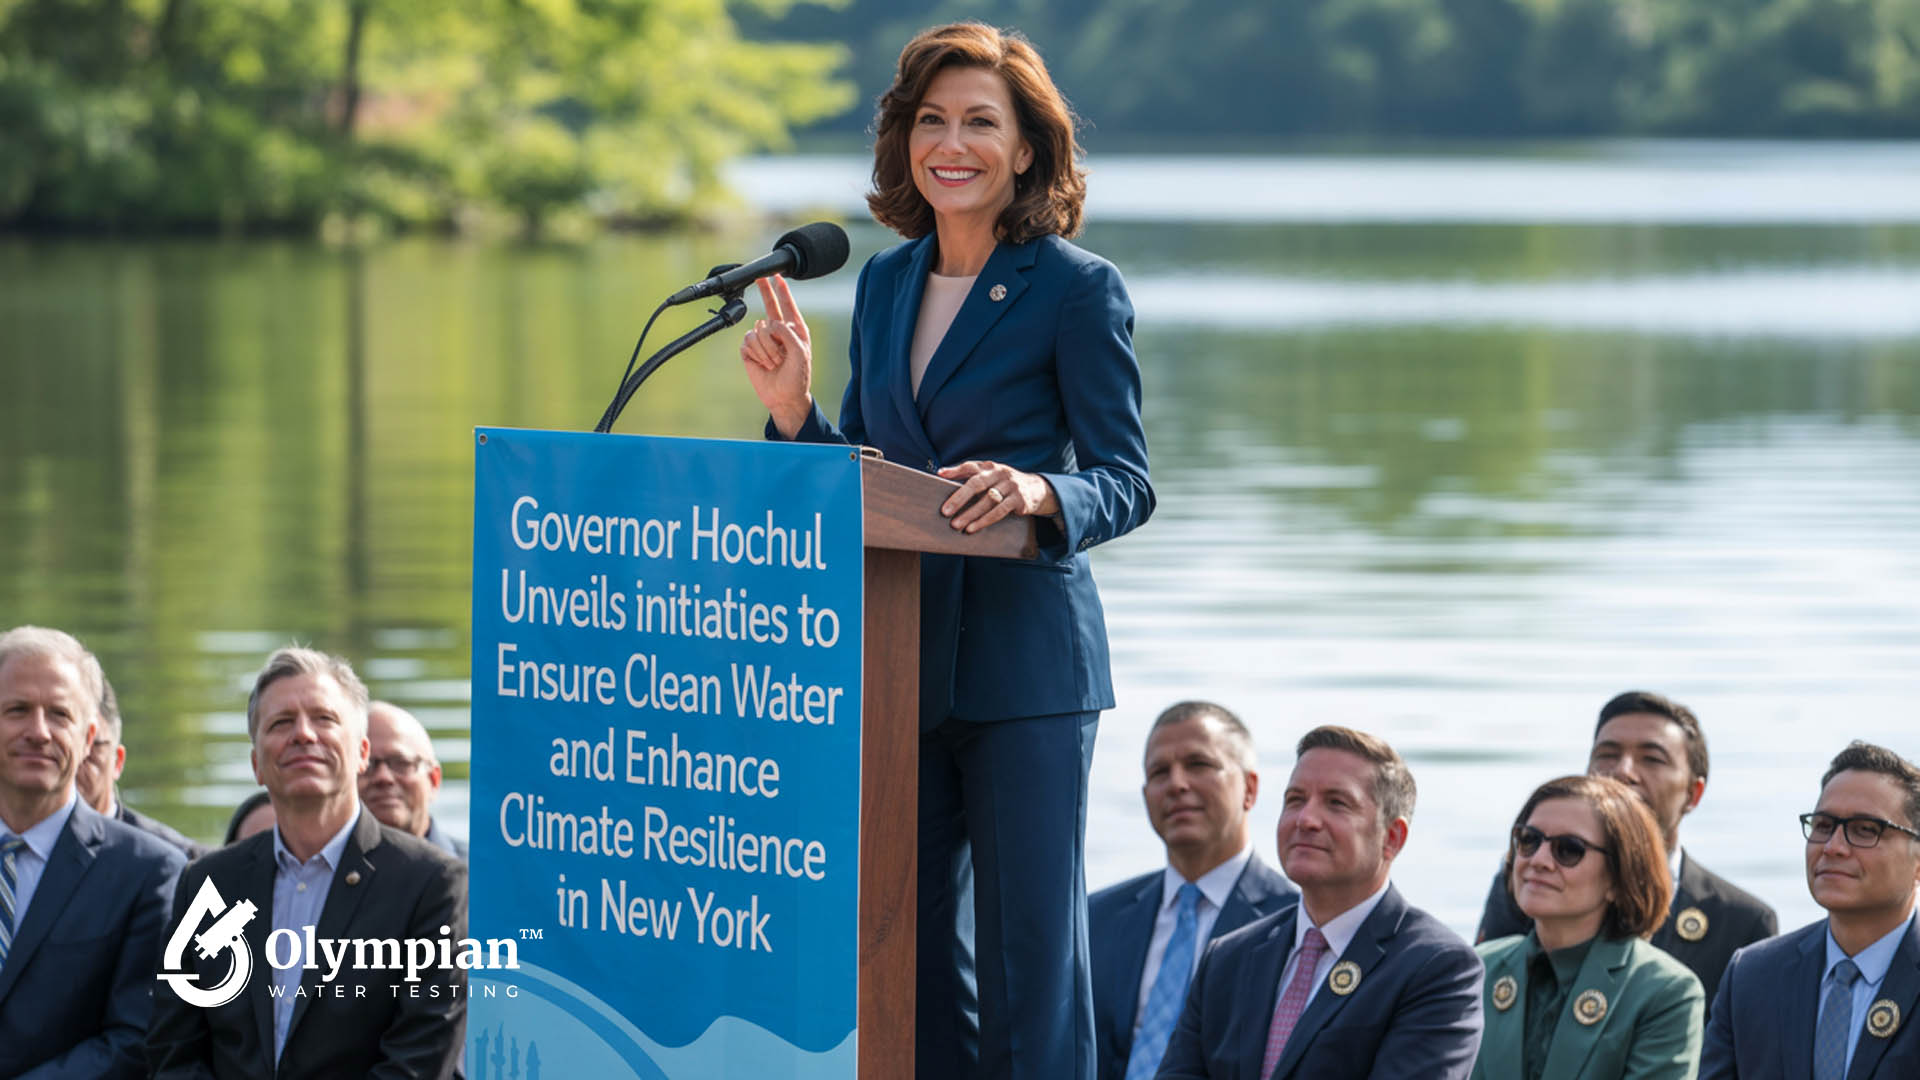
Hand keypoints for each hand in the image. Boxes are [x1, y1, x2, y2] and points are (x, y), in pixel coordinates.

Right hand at [740, 274, 813, 436]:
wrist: (784, 397)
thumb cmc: (798, 376)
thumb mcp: (800, 353)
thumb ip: (787, 333)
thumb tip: (769, 323)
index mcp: (795, 329)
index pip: (787, 304)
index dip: (782, 289)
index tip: (777, 275)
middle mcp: (778, 331)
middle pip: (769, 305)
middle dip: (765, 290)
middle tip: (759, 277)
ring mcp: (764, 340)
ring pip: (758, 329)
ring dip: (767, 349)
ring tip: (775, 363)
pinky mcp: (750, 350)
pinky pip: (748, 341)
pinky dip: (757, 354)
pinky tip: (764, 364)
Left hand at [937, 460, 1059, 532]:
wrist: (1037, 489)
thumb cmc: (1005, 484)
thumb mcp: (991, 475)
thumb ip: (969, 474)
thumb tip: (941, 473)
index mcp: (990, 467)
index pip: (970, 466)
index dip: (955, 470)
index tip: (940, 475)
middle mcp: (1000, 473)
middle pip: (977, 484)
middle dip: (959, 498)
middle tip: (945, 511)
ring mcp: (1011, 486)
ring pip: (987, 501)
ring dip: (970, 514)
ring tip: (956, 525)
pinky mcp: (1019, 500)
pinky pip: (999, 512)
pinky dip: (984, 521)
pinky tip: (973, 528)